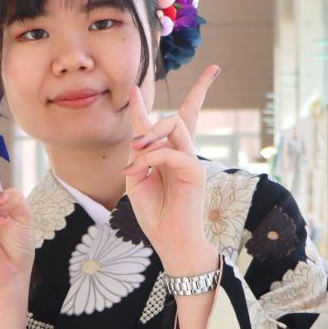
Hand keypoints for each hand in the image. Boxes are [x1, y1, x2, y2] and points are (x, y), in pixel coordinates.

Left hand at [122, 65, 220, 274]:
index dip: (144, 105)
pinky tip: (139, 172)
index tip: (133, 87)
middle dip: (154, 113)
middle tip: (133, 144)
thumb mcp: (136, 181)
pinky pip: (170, 152)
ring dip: (151, 133)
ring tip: (136, 151)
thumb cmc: (155, 214)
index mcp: (168, 156)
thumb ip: (137, 157)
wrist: (170, 241)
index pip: (164, 123)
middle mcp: (182, 153)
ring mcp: (190, 160)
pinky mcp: (194, 171)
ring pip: (175, 124)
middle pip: (182, 114)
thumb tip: (140, 140)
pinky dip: (151, 158)